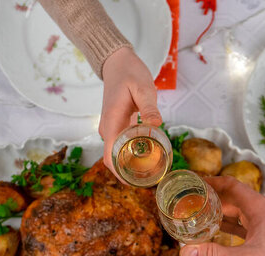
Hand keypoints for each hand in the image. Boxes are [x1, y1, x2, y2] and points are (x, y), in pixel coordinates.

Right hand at [99, 47, 161, 178]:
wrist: (117, 63)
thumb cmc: (129, 73)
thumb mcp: (143, 88)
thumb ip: (148, 106)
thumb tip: (156, 124)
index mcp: (111, 122)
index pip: (109, 156)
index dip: (119, 173)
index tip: (134, 183)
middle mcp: (108, 129)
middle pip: (113, 159)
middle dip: (128, 171)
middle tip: (151, 177)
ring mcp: (110, 128)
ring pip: (117, 153)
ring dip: (130, 162)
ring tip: (152, 168)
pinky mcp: (116, 125)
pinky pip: (121, 144)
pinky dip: (132, 152)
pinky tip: (148, 153)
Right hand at [180, 177, 264, 255]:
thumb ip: (211, 255)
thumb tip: (184, 251)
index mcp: (262, 209)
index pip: (233, 185)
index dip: (212, 181)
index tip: (193, 181)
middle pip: (235, 198)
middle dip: (213, 199)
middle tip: (189, 202)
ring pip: (241, 213)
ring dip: (221, 214)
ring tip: (198, 216)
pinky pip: (247, 226)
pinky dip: (231, 227)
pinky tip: (217, 234)